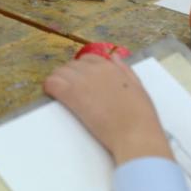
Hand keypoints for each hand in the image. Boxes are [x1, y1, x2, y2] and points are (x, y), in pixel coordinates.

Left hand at [43, 55, 170, 164]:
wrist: (135, 134)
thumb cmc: (141, 115)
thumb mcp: (138, 87)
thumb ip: (125, 70)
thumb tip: (114, 56)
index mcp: (110, 67)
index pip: (88, 59)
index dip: (84, 69)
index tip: (83, 81)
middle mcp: (94, 70)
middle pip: (72, 66)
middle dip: (70, 75)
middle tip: (71, 90)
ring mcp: (81, 81)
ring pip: (60, 72)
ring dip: (58, 80)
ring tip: (60, 93)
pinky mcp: (71, 95)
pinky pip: (52, 83)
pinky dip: (49, 87)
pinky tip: (51, 94)